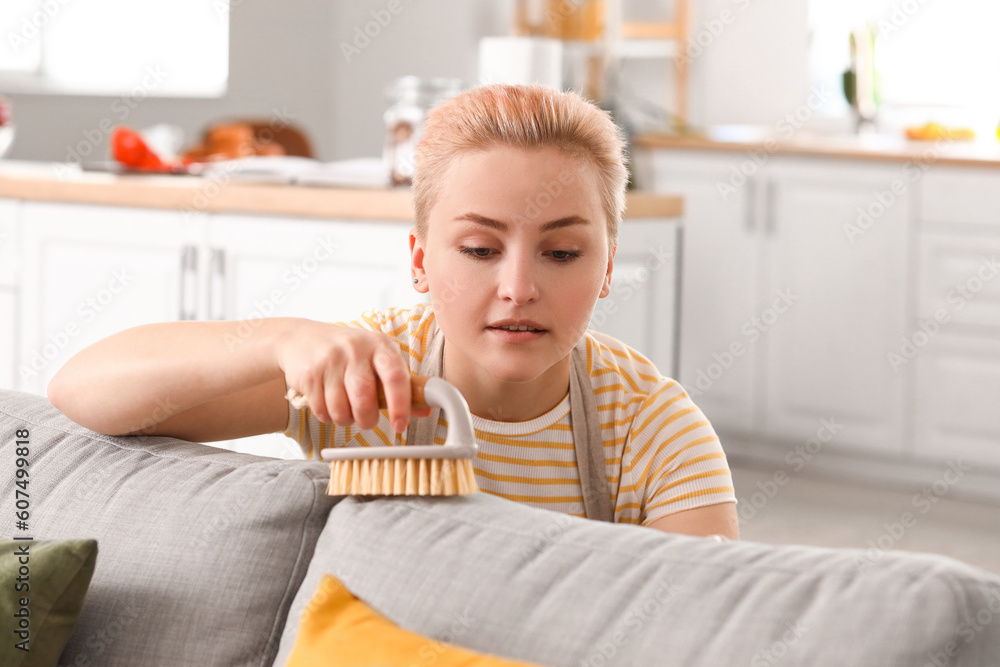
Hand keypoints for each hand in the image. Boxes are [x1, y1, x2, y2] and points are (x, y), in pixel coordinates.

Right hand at [275, 320, 429, 432]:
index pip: (395, 376)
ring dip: (346, 419)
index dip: (401, 405)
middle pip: (365, 398)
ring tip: (346, 408)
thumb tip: (425, 408)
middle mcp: (355, 350)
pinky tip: (328, 402)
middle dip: (367, 419)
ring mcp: (330, 361)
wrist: (301, 337)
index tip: (400, 425)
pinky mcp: (309, 374)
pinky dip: (327, 416)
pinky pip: (321, 411)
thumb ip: (400, 384)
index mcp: (379, 345)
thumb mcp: (376, 358)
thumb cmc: (348, 352)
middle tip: (368, 420)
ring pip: (341, 410)